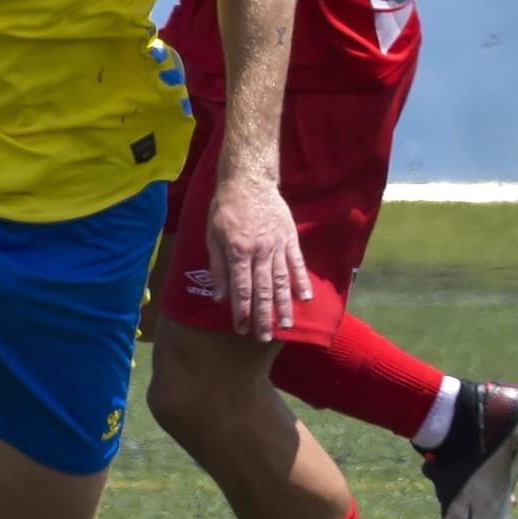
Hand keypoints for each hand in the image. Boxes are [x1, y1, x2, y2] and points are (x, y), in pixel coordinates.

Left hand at [206, 177, 310, 340]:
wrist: (249, 180)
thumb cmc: (225, 208)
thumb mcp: (212, 236)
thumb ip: (217, 267)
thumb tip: (220, 297)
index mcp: (238, 251)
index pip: (241, 288)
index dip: (241, 311)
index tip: (242, 329)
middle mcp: (260, 251)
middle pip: (263, 290)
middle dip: (263, 316)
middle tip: (264, 338)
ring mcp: (277, 245)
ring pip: (282, 281)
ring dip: (284, 305)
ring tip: (286, 326)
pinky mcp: (289, 238)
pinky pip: (297, 263)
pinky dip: (302, 282)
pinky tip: (306, 299)